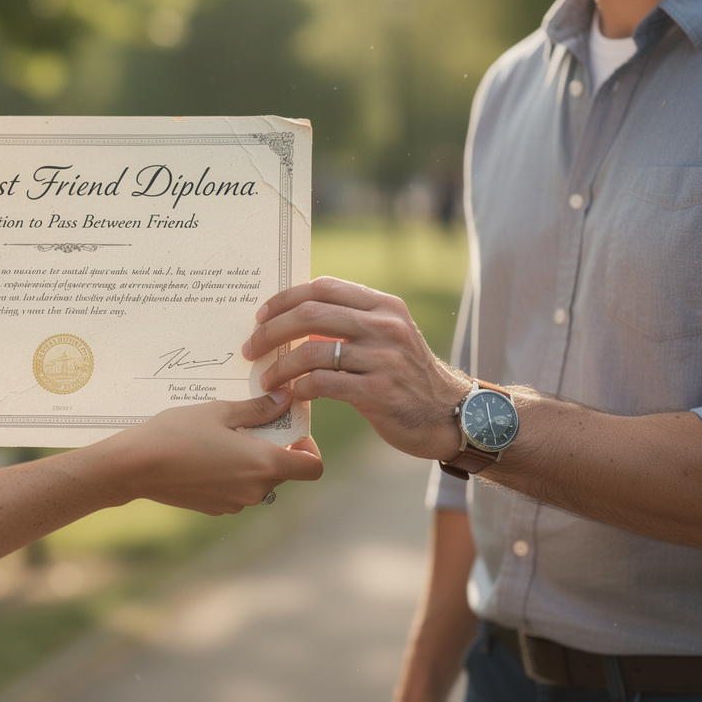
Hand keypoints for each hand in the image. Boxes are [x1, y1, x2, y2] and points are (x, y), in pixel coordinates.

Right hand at [105, 389, 322, 514]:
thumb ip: (258, 409)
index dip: (310, 449)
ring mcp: (235, 503)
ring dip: (253, 461)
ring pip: (260, 481)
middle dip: (277, 448)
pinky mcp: (216, 508)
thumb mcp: (220, 411)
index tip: (293, 431)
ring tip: (226, 437)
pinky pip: (238, 490)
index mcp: (263, 465)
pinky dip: (233, 474)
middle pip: (285, 472)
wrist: (135, 467)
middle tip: (253, 424)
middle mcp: (255, 491)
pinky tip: (207, 455)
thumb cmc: (177, 433)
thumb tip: (285, 400)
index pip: (312, 468)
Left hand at [242, 277, 468, 461]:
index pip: (323, 287)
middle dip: (271, 331)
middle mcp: (385, 326)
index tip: (261, 315)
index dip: (285, 298)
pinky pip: (324, 384)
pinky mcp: (378, 391)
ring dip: (280, 366)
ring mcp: (383, 358)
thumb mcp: (388, 337)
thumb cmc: (408, 377)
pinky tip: (293, 395)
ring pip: (312, 352)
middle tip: (251, 347)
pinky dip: (300, 388)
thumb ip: (352, 323)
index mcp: (383, 306)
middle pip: (311, 314)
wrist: (451, 414)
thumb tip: (297, 319)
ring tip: (266, 379)